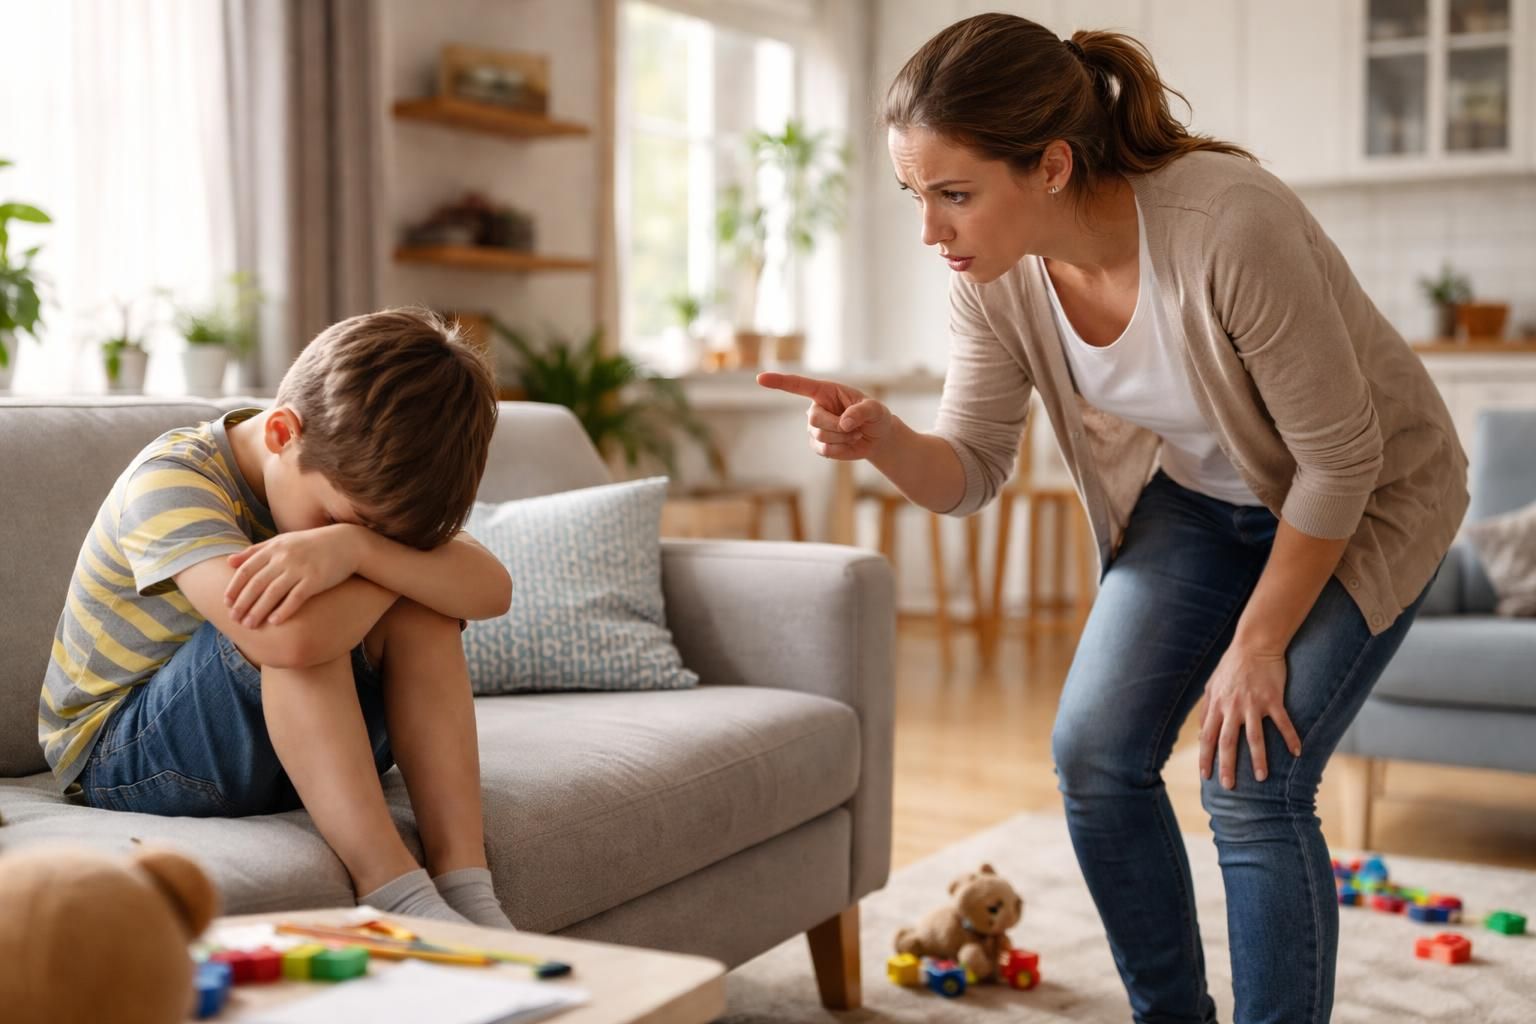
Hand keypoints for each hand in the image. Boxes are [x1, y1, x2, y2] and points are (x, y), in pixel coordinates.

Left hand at [225, 524, 366, 627]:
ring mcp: (300, 568)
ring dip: (258, 610)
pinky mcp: (316, 579)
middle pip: (257, 583)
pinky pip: (296, 598)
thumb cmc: (312, 544)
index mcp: (275, 547)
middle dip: (243, 603)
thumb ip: (255, 551)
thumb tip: (229, 562)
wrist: (347, 543)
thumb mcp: (282, 541)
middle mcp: (285, 557)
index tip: (226, 603)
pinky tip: (274, 622)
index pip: (247, 569)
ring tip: (249, 625)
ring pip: (273, 592)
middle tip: (234, 619)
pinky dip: (283, 610)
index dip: (235, 587)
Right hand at [757, 372, 895, 460]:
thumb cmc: (875, 416)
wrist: (876, 437)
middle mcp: (816, 408)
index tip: (759, 378)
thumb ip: (862, 411)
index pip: (798, 385)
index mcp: (825, 391)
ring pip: (821, 436)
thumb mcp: (876, 409)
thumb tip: (844, 423)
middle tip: (855, 427)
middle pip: (815, 419)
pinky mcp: (818, 445)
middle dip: (838, 426)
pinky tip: (848, 443)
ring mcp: (815, 428)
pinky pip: (824, 451)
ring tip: (855, 434)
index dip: (779, 382)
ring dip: (843, 438)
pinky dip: (841, 450)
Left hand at [1198, 642, 1302, 787]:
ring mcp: (1253, 704)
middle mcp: (1232, 707)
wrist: (1254, 644)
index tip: (1206, 776)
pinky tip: (1297, 753)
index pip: (1208, 737)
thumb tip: (1201, 733)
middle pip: (1228, 742)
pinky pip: (1282, 723)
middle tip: (1229, 786)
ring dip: (1258, 759)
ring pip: (1254, 737)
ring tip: (1260, 777)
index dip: (1206, 757)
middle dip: (1227, 766)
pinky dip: (1290, 738)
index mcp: (1217, 705)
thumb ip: (1206, 709)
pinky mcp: (1273, 699)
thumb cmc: (1232, 666)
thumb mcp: (1212, 686)